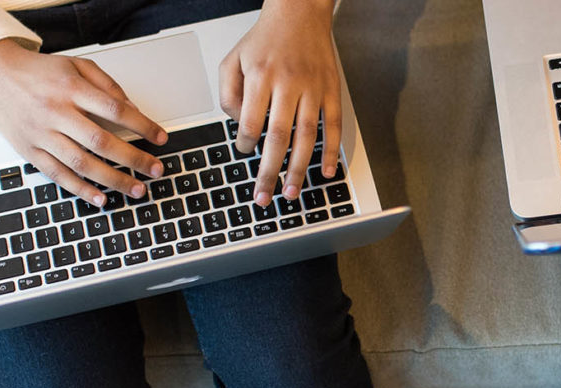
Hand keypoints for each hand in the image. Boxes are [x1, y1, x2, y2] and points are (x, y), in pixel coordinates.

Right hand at [0, 39, 167, 206]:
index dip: (142, 125)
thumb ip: (106, 85)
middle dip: (134, 159)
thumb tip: (133, 109)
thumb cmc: (38, 72)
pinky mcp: (29, 151)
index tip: (160, 138)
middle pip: (102, 141)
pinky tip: (101, 198)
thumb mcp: (75, 65)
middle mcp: (56, 112)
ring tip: (137, 189)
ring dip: (113, 180)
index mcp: (71, 88)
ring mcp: (41, 134)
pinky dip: (80, 189)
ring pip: (81, 163)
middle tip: (156, 170)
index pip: (115, 110)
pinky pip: (57, 175)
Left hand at [218, 0, 342, 206]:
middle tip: (263, 196)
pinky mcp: (331, 90)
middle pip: (278, 137)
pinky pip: (333, 126)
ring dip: (298, 168)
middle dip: (269, 171)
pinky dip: (331, 151)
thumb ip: (227, 94)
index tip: (244, 150)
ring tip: (290, 192)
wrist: (299, 14)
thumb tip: (240, 126)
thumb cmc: (264, 40)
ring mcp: (313, 88)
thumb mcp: (232, 60)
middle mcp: (288, 83)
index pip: (251, 121)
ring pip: (306, 136)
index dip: (245, 143)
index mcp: (260, 76)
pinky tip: (325, 172)